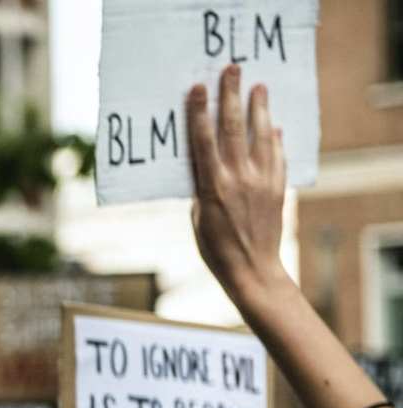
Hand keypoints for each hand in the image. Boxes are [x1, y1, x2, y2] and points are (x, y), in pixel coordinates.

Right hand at [188, 65, 290, 309]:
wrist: (252, 270)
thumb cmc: (215, 250)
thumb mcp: (196, 218)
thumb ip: (201, 188)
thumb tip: (207, 164)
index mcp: (212, 188)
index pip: (204, 141)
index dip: (200, 112)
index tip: (199, 87)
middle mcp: (238, 179)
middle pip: (233, 128)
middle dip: (231, 96)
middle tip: (232, 71)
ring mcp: (261, 181)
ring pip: (260, 135)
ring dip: (259, 108)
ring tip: (259, 87)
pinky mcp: (277, 187)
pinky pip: (277, 155)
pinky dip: (275, 138)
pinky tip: (274, 126)